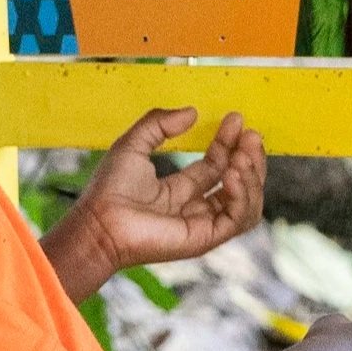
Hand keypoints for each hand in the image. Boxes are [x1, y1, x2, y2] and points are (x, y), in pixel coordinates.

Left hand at [45, 107, 267, 300]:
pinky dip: (243, 195)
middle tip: (249, 135)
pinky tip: (232, 174)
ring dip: (252, 176)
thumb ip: (160, 123)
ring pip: (246, 202)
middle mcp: (194, 207)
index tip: (236, 120)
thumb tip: (192, 112)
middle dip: (249, 156)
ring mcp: (202, 224)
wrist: (99, 221)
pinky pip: (239, 219)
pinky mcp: (205, 238)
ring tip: (241, 156)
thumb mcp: (133, 144)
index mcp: (178, 189)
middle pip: (238, 182)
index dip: (229, 142)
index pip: (216, 164)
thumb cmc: (109, 189)